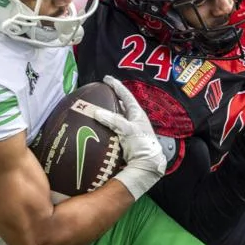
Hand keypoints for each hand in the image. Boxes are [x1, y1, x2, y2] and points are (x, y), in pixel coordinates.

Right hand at [96, 75, 166, 198]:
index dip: (116, 86)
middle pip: (121, 106)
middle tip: (101, 93)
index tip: (106, 79)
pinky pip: (113, 130)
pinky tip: (99, 128)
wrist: (147, 165)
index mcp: (137, 113)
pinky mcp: (125, 140)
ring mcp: (130, 130)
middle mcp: (134, 120)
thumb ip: (113, 120)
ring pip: (117, 118)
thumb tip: (96, 112)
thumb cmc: (142, 145)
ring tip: (97, 109)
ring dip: (108, 114)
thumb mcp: (127, 130)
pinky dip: (106, 127)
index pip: (125, 95)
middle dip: (111, 99)